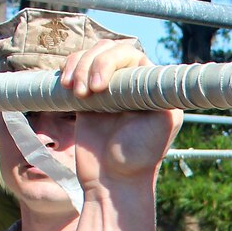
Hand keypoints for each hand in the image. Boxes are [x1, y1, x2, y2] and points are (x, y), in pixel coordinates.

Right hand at [59, 41, 181, 188]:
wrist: (112, 180)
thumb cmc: (139, 156)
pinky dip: (68, 70)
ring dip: (78, 67)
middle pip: (108, 49)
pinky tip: (67, 87)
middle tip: (87, 93)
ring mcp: (107, 88)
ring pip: (89, 55)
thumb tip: (156, 69)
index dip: (110, 60)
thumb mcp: (164, 123)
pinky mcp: (87, 96)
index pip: (130, 53)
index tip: (101, 85)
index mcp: (150, 87)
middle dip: (92, 63)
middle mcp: (130, 84)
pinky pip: (75, 68)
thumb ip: (161, 92)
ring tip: (77, 94)